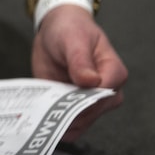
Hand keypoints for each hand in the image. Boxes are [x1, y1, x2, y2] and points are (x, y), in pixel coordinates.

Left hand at [31, 5, 126, 141]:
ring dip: (61, 123)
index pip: (103, 94)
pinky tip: (41, 120)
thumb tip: (91, 82)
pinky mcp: (75, 107)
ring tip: (41, 116)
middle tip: (46, 111)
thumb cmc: (70, 29)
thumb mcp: (73, 39)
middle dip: (70, 114)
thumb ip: (81, 60)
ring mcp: (91, 101)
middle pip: (92, 113)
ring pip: (81, 124)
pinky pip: (70, 126)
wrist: (56, 30)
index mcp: (114, 72)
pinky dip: (56, 125)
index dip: (83, 100)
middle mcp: (108, 91)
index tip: (61, 100)